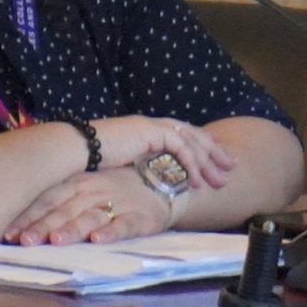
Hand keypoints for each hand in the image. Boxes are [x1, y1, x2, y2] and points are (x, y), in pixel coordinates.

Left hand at [5, 167, 167, 244]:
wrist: (166, 185)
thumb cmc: (119, 188)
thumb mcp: (90, 186)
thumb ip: (62, 200)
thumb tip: (24, 222)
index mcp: (82, 183)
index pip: (51, 198)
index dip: (32, 215)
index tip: (12, 234)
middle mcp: (97, 192)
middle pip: (67, 210)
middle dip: (45, 226)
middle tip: (28, 241)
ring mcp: (119, 204)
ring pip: (92, 217)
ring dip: (74, 229)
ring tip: (58, 241)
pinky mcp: (140, 217)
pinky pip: (124, 225)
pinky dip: (111, 231)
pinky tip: (99, 239)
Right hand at [92, 117, 234, 190]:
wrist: (75, 148)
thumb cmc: (91, 160)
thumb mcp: (122, 162)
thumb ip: (139, 165)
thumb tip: (150, 180)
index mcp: (150, 130)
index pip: (184, 137)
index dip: (202, 149)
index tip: (217, 162)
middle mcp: (156, 126)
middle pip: (195, 137)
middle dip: (214, 153)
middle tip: (231, 167)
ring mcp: (155, 126)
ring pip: (192, 142)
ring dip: (207, 162)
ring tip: (219, 180)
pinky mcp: (152, 133)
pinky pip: (180, 148)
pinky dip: (190, 164)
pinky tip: (197, 180)